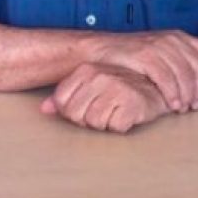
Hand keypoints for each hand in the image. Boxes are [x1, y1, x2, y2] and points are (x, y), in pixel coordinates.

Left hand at [41, 62, 168, 132]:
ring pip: (94, 123)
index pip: (62, 103)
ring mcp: (116, 86)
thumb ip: (64, 97)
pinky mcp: (132, 101)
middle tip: (105, 110)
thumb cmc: (118, 88)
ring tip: (116, 111)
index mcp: (85, 70)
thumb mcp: (89, 87)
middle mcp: (99, 75)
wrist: (153, 86)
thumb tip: (43, 109)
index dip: (74, 112)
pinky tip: (127, 114)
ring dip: (106, 123)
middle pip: (76, 115)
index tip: (88, 107)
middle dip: (88, 120)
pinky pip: (115, 127)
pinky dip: (121, 125)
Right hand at [93, 30, 197, 112]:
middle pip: (197, 66)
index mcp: (177, 36)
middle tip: (196, 105)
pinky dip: (172, 93)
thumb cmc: (130, 56)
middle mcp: (170, 39)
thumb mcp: (158, 52)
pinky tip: (172, 104)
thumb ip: (177, 61)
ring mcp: (157, 46)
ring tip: (183, 109)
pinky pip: (165, 77)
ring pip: (183, 74)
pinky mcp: (143, 55)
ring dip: (186, 94)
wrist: (99, 49)